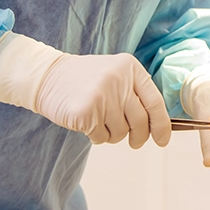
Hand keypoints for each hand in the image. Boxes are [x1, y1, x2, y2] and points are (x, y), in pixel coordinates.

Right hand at [0, 33, 170, 148]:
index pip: (155, 102)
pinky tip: (87, 122)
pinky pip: (101, 137)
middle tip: (134, 142)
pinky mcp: (85, 112)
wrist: (46, 76)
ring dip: (113, 135)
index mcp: (130, 68)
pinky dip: (97, 136)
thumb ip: (135, 93)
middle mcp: (118, 80)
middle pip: (141, 121)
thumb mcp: (115, 74)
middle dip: (139, 137)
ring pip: (121, 133)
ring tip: (101, 122)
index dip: (162, 125)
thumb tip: (158, 126)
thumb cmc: (85, 80)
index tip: (162, 140)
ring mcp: (102, 95)